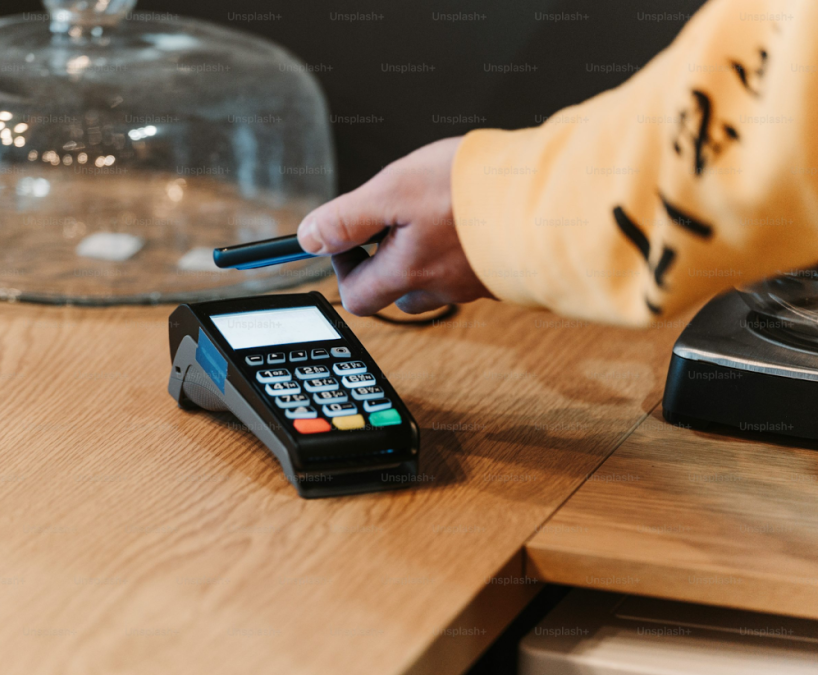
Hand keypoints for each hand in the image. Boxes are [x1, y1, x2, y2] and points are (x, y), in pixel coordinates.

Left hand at [297, 137, 491, 315]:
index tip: (351, 236)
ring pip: (437, 280)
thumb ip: (346, 218)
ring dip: (427, 253)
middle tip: (397, 219)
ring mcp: (476, 283)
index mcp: (408, 273)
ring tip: (437, 211)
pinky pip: (473, 268)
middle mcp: (442, 288)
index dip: (345, 268)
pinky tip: (473, 216)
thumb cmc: (472, 192)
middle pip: (397, 293)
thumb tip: (309, 239)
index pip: (358, 297)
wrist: (551, 196)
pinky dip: (464, 247)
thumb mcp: (392, 191)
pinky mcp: (506, 270)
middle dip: (387, 261)